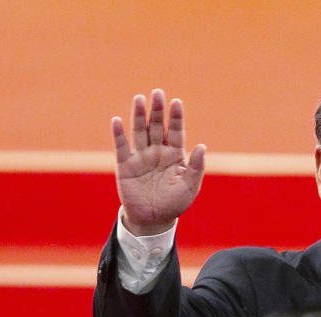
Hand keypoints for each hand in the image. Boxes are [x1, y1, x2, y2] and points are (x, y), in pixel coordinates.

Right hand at [112, 89, 205, 235]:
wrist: (154, 220)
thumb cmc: (175, 203)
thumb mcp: (190, 186)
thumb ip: (196, 167)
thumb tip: (202, 146)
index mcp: (175, 155)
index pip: (176, 131)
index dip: (176, 117)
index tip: (176, 102)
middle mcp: (157, 151)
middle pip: (156, 126)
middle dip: (157, 110)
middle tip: (158, 93)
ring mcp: (141, 157)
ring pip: (139, 132)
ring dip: (139, 116)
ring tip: (140, 99)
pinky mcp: (126, 166)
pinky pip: (121, 147)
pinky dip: (119, 134)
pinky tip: (117, 120)